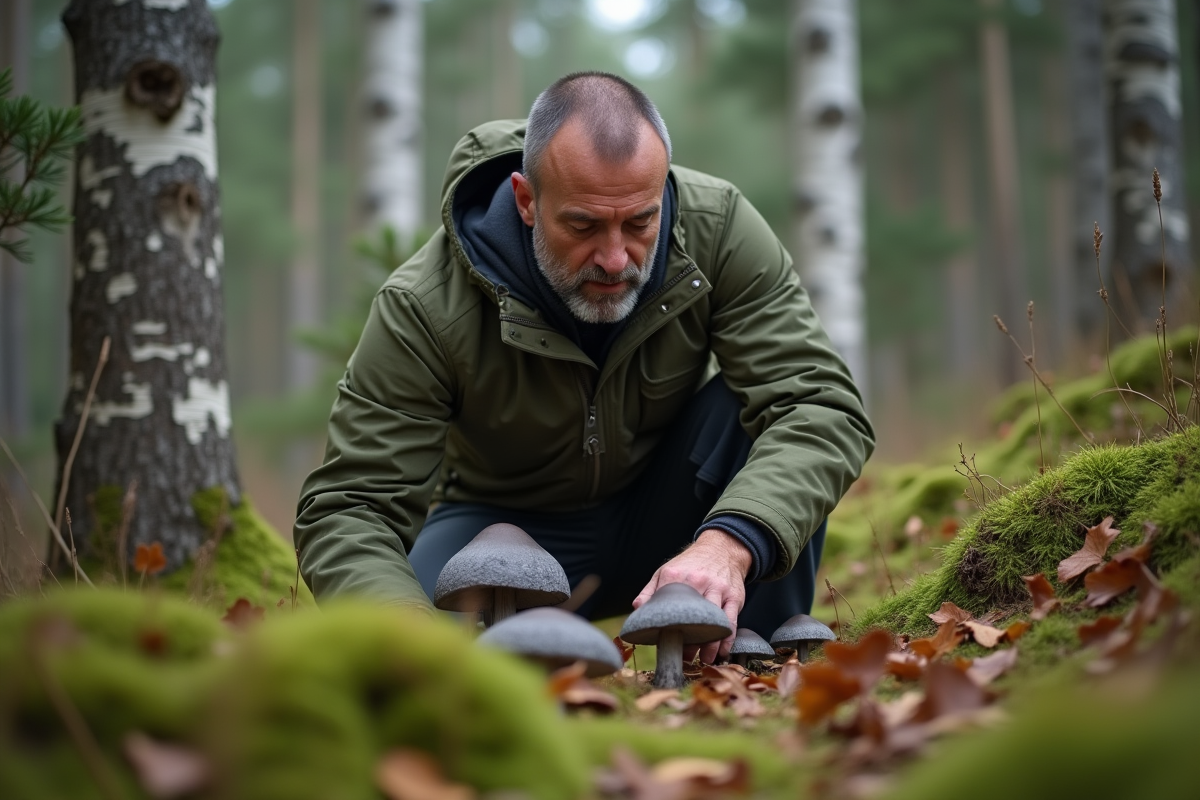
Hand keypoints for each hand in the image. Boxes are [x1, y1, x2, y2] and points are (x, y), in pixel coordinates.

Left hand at [632, 530, 751, 663]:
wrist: (722, 549)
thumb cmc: (690, 564)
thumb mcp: (665, 571)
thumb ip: (650, 591)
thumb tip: (638, 610)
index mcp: (676, 577)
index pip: (667, 607)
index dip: (665, 629)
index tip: (664, 644)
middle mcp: (697, 582)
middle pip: (691, 617)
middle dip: (688, 641)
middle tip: (683, 656)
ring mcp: (717, 589)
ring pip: (713, 622)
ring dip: (709, 644)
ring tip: (703, 659)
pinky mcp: (734, 596)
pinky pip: (731, 621)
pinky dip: (726, 639)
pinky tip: (721, 651)